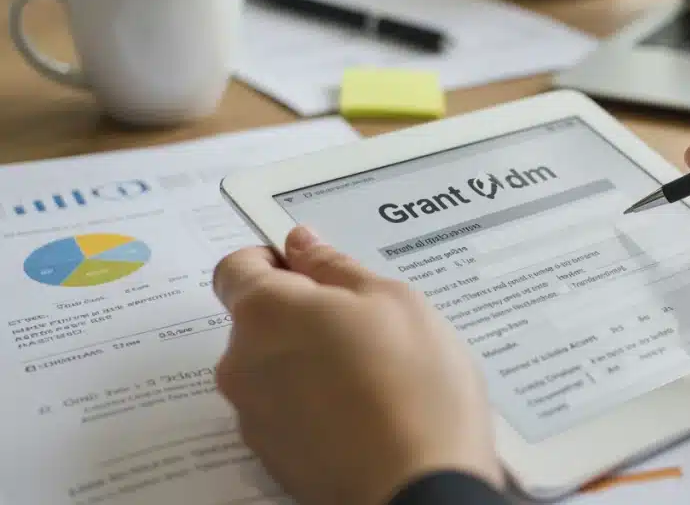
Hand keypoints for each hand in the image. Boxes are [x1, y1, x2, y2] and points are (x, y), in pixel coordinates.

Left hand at [213, 227, 501, 504]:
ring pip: (275, 369)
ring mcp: (254, 417)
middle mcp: (243, 363)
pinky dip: (317, 405)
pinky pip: (288, 413)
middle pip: (259, 321)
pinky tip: (367, 413)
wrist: (419, 488)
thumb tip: (302, 243)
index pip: (237, 268)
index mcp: (266, 312)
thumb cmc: (415, 386)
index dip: (274, 260)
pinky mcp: (273, 459)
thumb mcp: (394, 301)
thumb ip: (337, 268)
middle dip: (303, 316)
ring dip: (311, 362)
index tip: (316, 270)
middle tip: (368, 326)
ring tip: (376, 376)